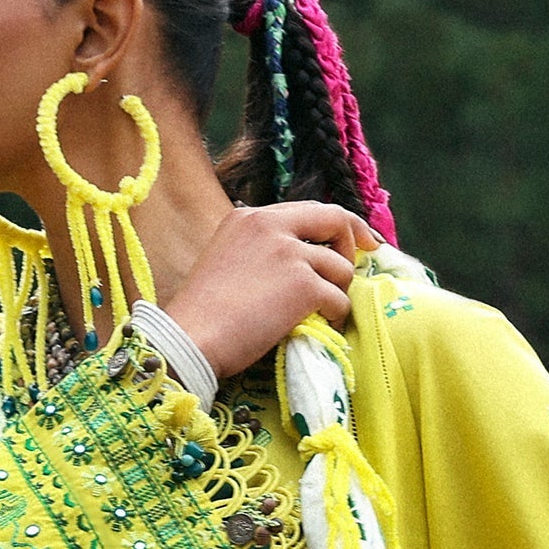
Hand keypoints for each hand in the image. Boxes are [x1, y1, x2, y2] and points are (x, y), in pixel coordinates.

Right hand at [164, 201, 379, 380]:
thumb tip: (294, 262)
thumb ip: (258, 250)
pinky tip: (322, 327)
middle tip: (357, 269)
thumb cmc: (201, 313)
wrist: (191, 338)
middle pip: (334, 219)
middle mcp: (271, 225)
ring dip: (339, 292)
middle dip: (353, 243)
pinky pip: (339, 299)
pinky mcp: (303, 285)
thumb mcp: (225, 259)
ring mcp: (290, 253)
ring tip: (323, 313)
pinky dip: (336, 316)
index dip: (336, 226)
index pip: (307, 210)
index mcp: (250, 217)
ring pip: (340, 267)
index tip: (354, 241)